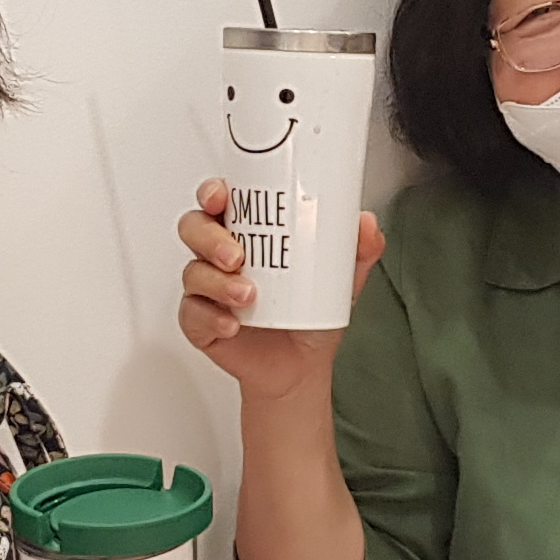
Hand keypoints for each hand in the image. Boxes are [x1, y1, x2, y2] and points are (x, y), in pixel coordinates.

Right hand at [176, 180, 384, 401]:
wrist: (301, 366)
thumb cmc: (309, 314)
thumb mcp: (340, 279)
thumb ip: (356, 250)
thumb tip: (367, 224)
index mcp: (247, 232)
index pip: (219, 200)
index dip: (212, 192)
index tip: (221, 196)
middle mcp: (220, 256)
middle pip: (194, 229)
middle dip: (211, 238)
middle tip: (237, 255)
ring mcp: (207, 289)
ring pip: (193, 272)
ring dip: (217, 281)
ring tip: (248, 295)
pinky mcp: (200, 322)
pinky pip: (192, 314)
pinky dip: (212, 317)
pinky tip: (233, 324)